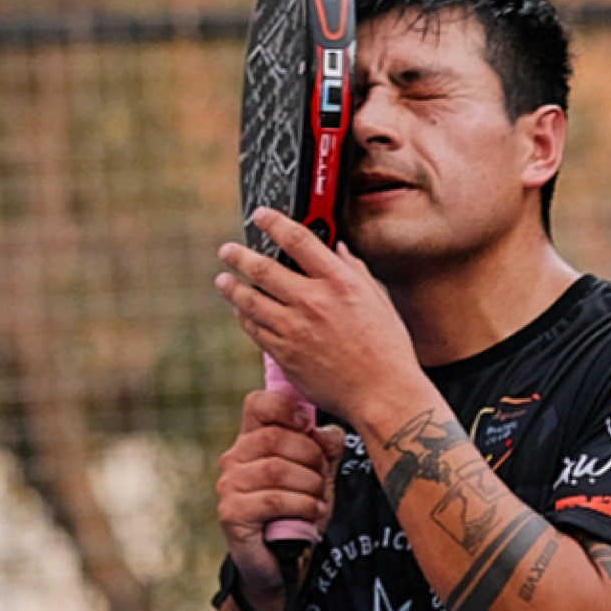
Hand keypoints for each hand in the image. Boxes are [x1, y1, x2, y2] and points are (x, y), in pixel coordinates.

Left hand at [216, 208, 425, 428]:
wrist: (381, 393)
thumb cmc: (387, 350)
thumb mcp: (378, 300)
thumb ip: (354, 271)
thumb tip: (338, 250)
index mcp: (339, 281)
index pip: (298, 239)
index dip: (273, 222)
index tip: (260, 216)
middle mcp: (312, 301)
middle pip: (262, 268)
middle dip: (239, 256)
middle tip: (228, 251)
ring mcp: (295, 329)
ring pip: (250, 300)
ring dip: (232, 288)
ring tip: (223, 281)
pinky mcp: (285, 355)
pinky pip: (255, 330)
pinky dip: (244, 317)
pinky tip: (241, 312)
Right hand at [216, 385, 345, 602]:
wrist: (282, 564)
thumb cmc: (298, 514)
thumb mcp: (320, 476)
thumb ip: (326, 450)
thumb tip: (329, 433)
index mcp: (251, 442)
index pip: (258, 403)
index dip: (286, 407)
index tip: (308, 425)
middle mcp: (234, 459)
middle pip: (275, 437)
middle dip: (311, 457)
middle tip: (323, 478)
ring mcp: (229, 486)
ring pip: (276, 469)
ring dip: (309, 485)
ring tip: (319, 500)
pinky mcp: (231, 513)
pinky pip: (273, 499)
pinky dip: (301, 505)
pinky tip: (314, 514)